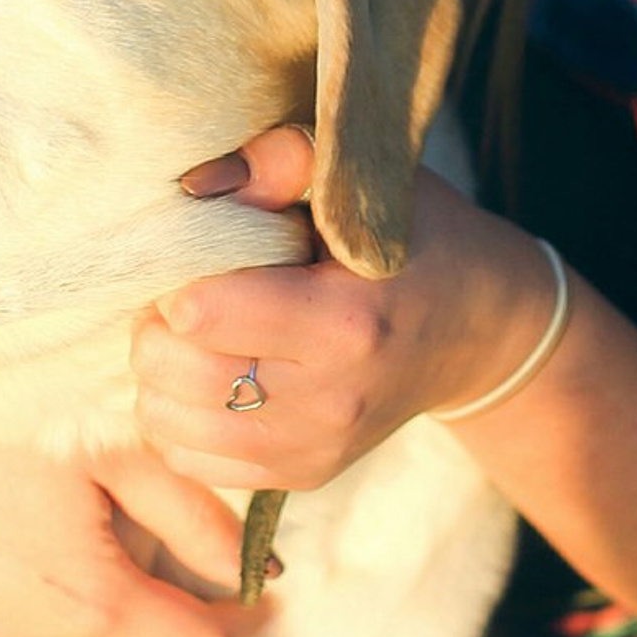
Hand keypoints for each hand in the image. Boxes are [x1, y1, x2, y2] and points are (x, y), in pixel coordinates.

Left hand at [135, 125, 561, 491]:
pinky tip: (208, 377)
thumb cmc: (416, 241)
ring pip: (167, 422)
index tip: (202, 253)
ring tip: (195, 335)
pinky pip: (190, 460)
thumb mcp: (367, 185)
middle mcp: (330, 400)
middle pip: (175, 370)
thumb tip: (193, 187)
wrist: (479, 332)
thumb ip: (283, 161)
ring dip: (159, 374)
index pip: (201, 313)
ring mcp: (316, 447)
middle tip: (186, 291)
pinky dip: (176, 418)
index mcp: (345, 323)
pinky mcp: (303, 475)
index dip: (180, 274)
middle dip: (157, 324)